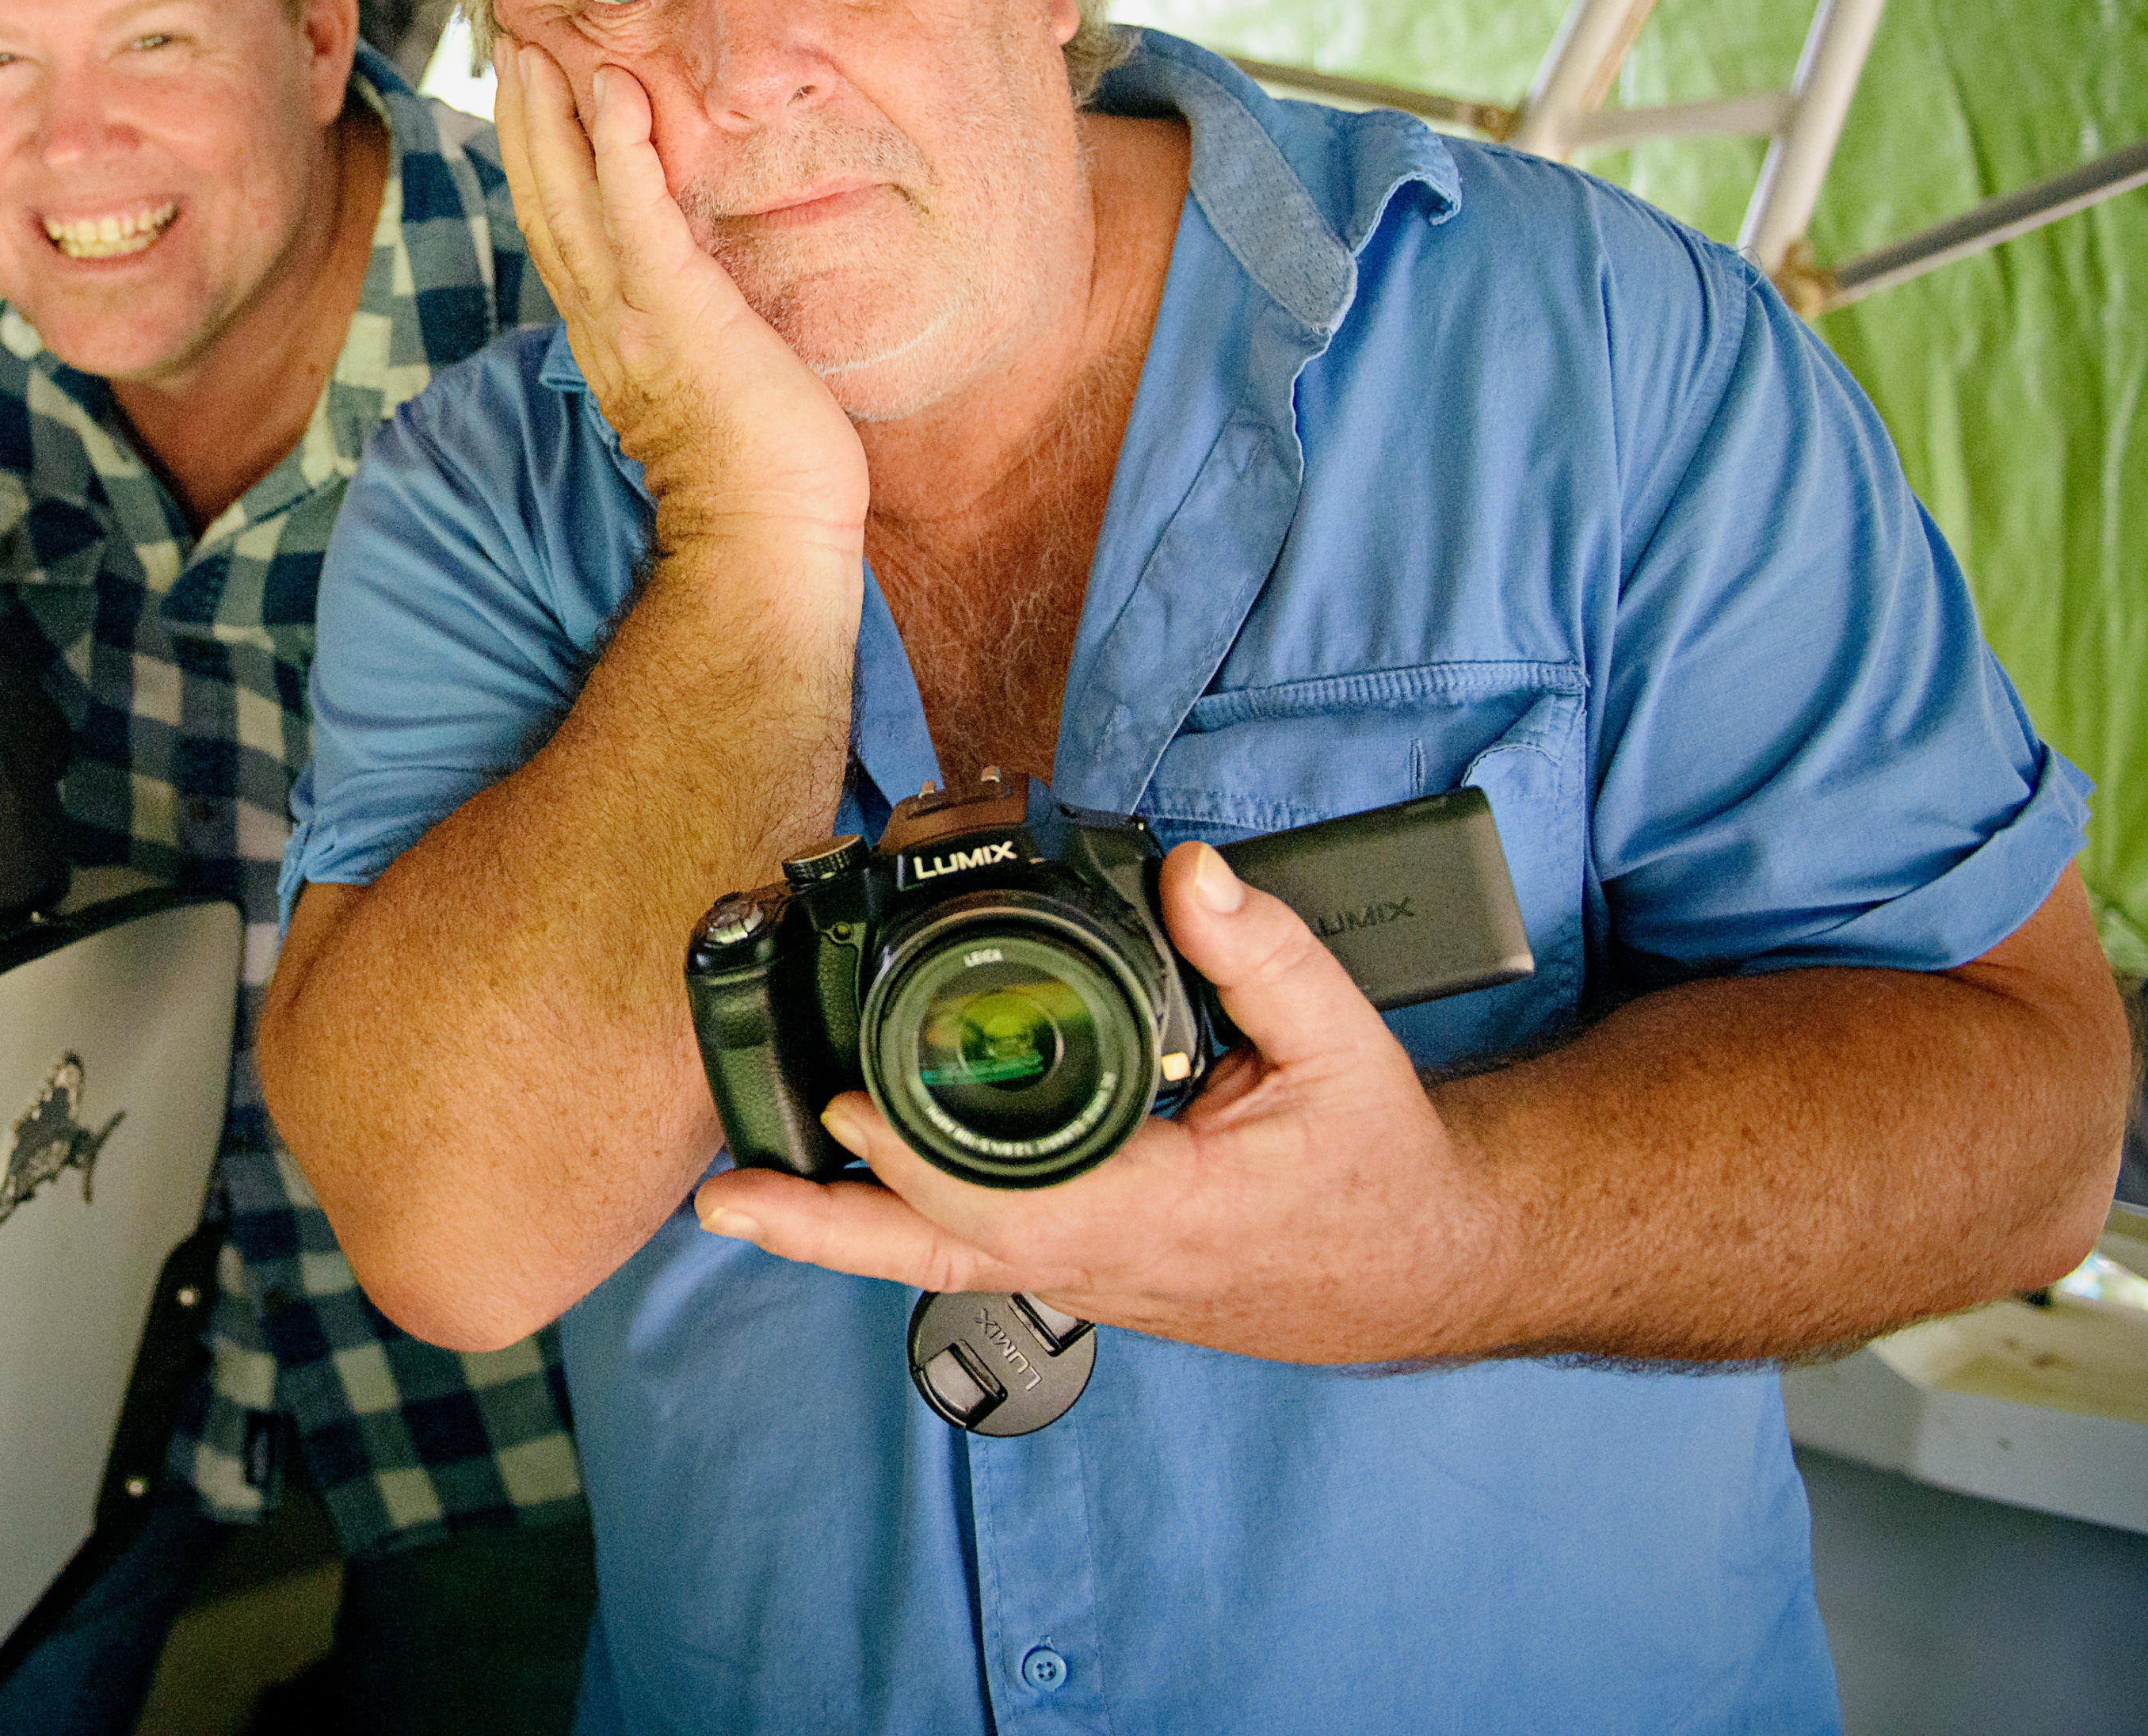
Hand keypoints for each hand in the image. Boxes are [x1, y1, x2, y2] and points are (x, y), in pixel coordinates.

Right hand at [493, 44, 867, 558]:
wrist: (765, 534)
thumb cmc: (759, 472)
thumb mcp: (708, 385)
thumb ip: (687, 336)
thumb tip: (702, 301)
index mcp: (610, 336)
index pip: (560, 233)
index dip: (537, 165)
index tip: (528, 102)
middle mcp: (604, 320)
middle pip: (544, 203)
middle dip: (523, 122)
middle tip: (510, 48)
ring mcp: (633, 315)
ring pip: (571, 199)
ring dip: (551, 118)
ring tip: (536, 51)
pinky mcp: (678, 310)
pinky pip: (637, 214)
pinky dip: (620, 150)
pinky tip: (614, 92)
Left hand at [689, 841, 1516, 1364]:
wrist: (1425, 1261)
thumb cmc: (1381, 1164)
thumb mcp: (1344, 1045)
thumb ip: (1265, 953)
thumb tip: (1191, 874)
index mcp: (1164, 1214)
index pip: (1013, 1204)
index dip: (920, 1162)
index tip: (847, 1104)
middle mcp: (1108, 1261)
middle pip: (940, 1254)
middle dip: (826, 1228)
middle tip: (722, 1196)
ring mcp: (1089, 1273)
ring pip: (942, 1259)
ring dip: (840, 1230)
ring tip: (738, 1195)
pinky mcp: (1084, 1264)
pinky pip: (970, 1250)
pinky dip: (895, 1223)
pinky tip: (833, 1189)